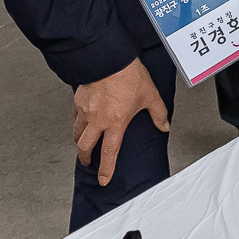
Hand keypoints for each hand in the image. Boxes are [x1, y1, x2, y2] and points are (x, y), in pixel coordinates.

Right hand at [73, 57, 167, 185]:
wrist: (109, 58)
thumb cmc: (129, 75)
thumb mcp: (150, 96)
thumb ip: (158, 114)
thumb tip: (164, 126)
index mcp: (116, 123)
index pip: (109, 153)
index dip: (106, 169)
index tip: (103, 179)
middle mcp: (97, 120)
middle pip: (85, 147)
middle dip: (85, 158)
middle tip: (87, 163)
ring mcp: (85, 111)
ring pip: (77, 133)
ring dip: (79, 142)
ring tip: (83, 144)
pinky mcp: (78, 100)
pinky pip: (74, 117)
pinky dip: (77, 123)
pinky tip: (81, 121)